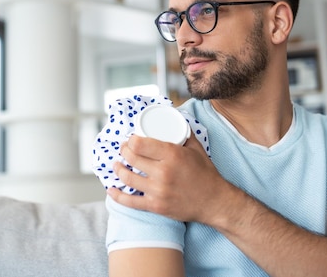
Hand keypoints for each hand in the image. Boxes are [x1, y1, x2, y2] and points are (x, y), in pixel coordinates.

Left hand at [107, 133, 230, 222]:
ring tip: (117, 164)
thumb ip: (184, 134)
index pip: (140, 144)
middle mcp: (163, 172)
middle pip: (132, 158)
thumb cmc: (206, 174)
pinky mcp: (156, 206)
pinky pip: (130, 201)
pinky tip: (111, 189)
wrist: (214, 202)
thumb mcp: (197, 149)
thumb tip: (174, 120)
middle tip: (123, 149)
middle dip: (123, 151)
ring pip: (128, 177)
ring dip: (118, 169)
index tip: (130, 139)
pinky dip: (117, 195)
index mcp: (172, 155)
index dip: (131, 140)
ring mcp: (158, 191)